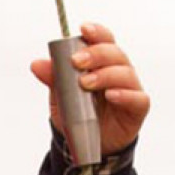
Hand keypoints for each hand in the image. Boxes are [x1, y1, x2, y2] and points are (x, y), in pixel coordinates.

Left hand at [29, 22, 149, 158]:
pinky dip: (124, 94)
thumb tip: (37, 64)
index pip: (104, 40)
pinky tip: (111, 95)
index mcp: (102, 62)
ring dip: (105, 74)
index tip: (83, 29)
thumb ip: (54, 79)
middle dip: (96, 54)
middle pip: (115, 53)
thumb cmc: (79, 115)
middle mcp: (119, 70)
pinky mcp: (138, 108)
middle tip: (76, 62)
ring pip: (125, 73)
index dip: (96, 32)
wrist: (88, 145)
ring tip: (86, 83)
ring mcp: (130, 88)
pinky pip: (137, 98)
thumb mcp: (61, 98)